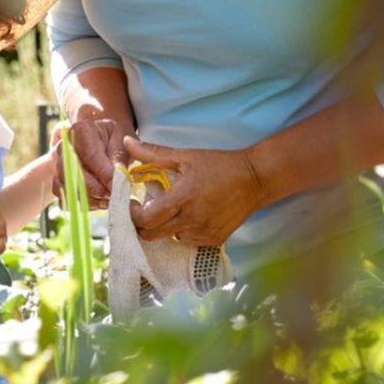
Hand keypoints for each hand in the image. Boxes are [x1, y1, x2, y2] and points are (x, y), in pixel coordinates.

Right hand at [54, 119, 131, 208]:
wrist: (99, 144)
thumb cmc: (112, 141)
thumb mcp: (121, 142)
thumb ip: (119, 159)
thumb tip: (118, 179)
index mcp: (81, 131)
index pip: (90, 155)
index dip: (104, 174)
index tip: (117, 187)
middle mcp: (64, 147)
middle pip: (74, 174)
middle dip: (97, 189)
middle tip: (115, 195)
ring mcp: (57, 165)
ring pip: (68, 188)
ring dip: (90, 199)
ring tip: (109, 199)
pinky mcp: (57, 181)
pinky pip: (65, 199)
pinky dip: (82, 205)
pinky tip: (99, 201)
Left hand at [124, 137, 264, 245]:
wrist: (255, 179)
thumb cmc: (219, 165)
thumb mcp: (185, 156)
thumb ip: (153, 153)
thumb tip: (127, 143)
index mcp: (183, 199)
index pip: (145, 220)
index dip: (133, 214)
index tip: (133, 203)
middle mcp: (192, 221)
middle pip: (151, 235)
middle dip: (142, 224)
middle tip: (145, 209)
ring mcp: (203, 233)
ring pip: (169, 238)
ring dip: (164, 227)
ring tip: (171, 209)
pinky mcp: (214, 240)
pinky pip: (187, 240)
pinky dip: (182, 231)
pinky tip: (189, 215)